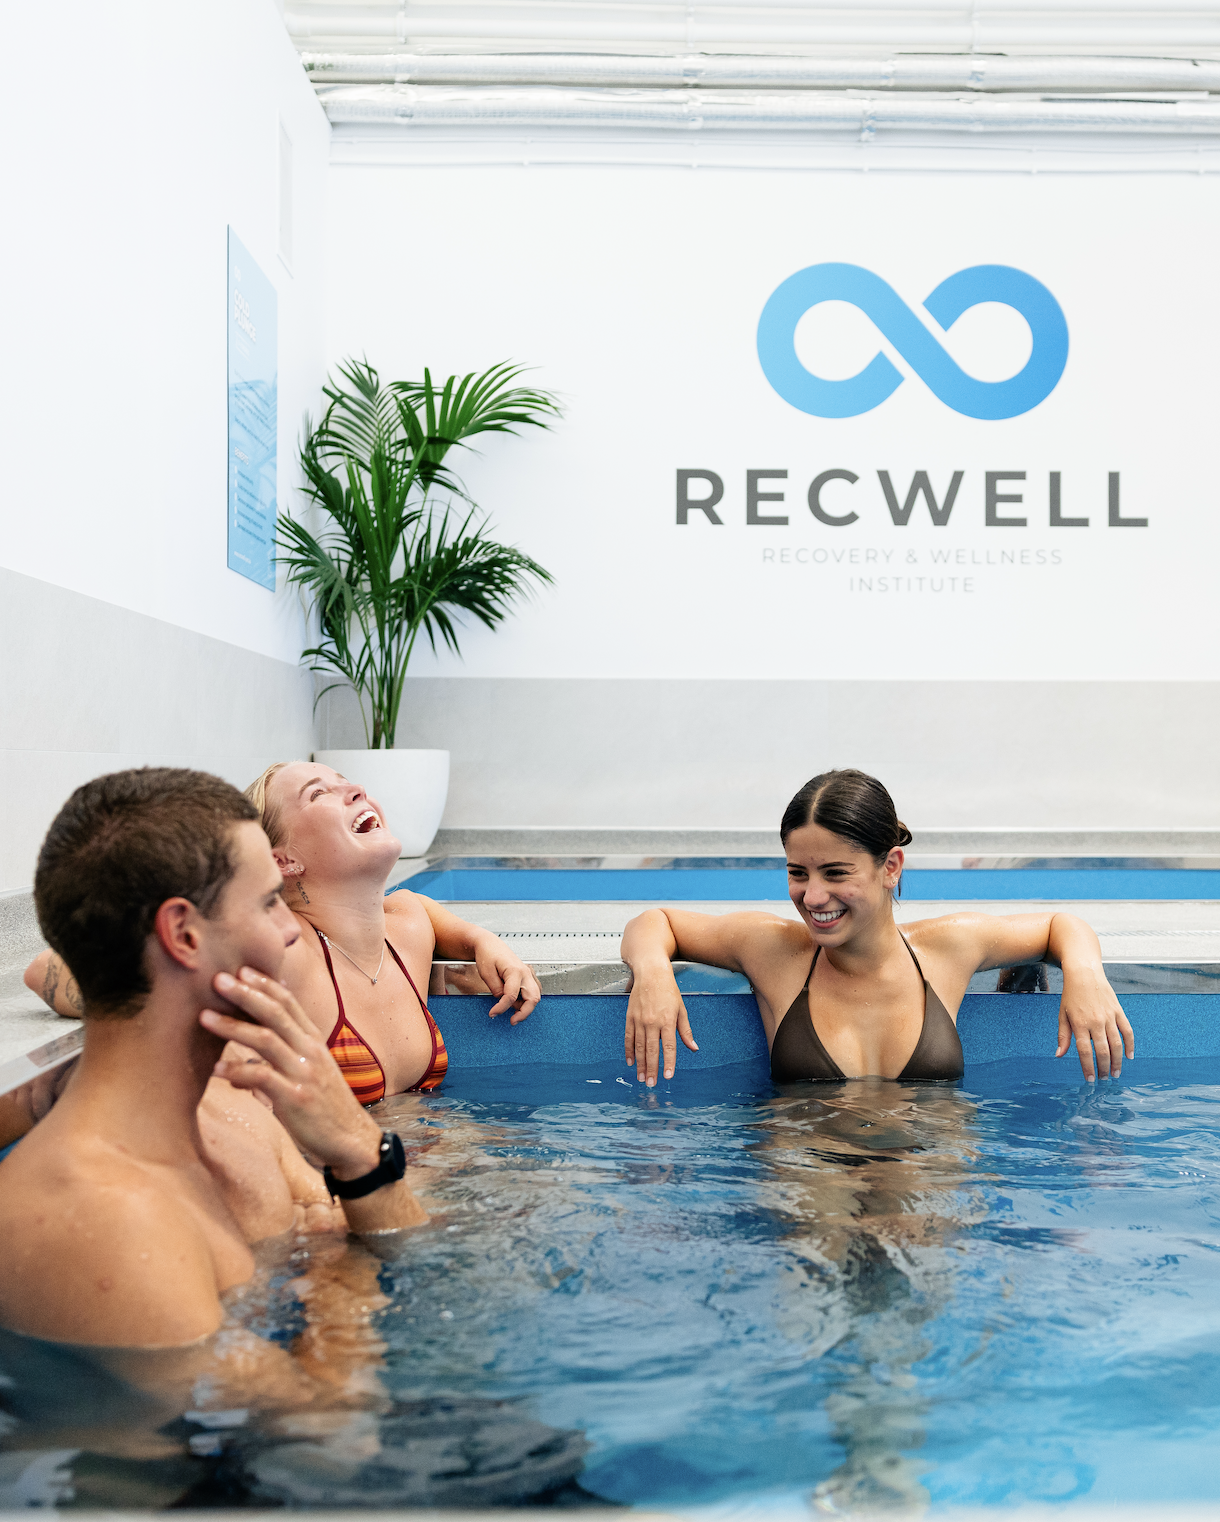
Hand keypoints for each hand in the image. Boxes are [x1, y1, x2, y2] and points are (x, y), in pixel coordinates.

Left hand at [202, 968, 381, 1178]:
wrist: (351, 1140)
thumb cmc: (325, 1107)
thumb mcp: (310, 1073)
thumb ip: (284, 1058)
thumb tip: (248, 1058)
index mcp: (313, 1041)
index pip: (289, 1002)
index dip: (265, 984)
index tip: (241, 969)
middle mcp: (310, 1051)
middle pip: (275, 1013)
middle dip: (245, 994)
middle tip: (217, 979)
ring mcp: (304, 1073)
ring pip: (265, 1039)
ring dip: (232, 1027)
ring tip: (204, 1017)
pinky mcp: (295, 1098)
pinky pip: (262, 1078)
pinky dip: (237, 1071)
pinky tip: (217, 1070)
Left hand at [472, 938, 540, 1022]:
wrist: (489, 943)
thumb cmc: (487, 954)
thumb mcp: (486, 973)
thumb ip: (496, 989)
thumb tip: (503, 1001)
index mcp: (515, 970)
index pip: (511, 996)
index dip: (502, 1008)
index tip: (493, 1013)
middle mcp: (525, 972)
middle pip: (533, 998)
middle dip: (524, 1012)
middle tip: (513, 1021)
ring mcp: (528, 973)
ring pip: (535, 995)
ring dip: (527, 1006)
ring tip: (513, 1012)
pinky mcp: (527, 975)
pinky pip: (533, 990)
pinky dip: (527, 999)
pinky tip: (517, 1002)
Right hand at [624, 967, 698, 1086]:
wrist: (651, 973)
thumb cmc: (668, 990)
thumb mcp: (681, 1009)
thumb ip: (685, 1031)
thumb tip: (693, 1048)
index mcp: (667, 1020)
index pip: (668, 1047)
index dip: (668, 1063)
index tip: (667, 1076)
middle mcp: (652, 1022)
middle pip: (652, 1050)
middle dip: (652, 1069)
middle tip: (651, 1084)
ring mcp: (639, 1020)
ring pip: (639, 1047)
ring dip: (640, 1064)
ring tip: (641, 1077)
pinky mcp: (630, 1017)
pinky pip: (628, 1037)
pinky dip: (628, 1051)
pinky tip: (631, 1062)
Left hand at [1057, 965, 1134, 1079]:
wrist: (1084, 974)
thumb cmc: (1071, 995)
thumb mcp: (1062, 1015)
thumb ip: (1063, 1036)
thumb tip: (1059, 1055)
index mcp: (1079, 1024)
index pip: (1084, 1051)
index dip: (1087, 1067)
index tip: (1089, 1079)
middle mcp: (1095, 1022)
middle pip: (1102, 1051)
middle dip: (1103, 1068)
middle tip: (1103, 1079)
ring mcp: (1109, 1017)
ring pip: (1116, 1044)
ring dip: (1117, 1061)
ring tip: (1116, 1073)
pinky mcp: (1118, 1012)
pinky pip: (1127, 1031)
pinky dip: (1130, 1045)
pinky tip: (1129, 1056)